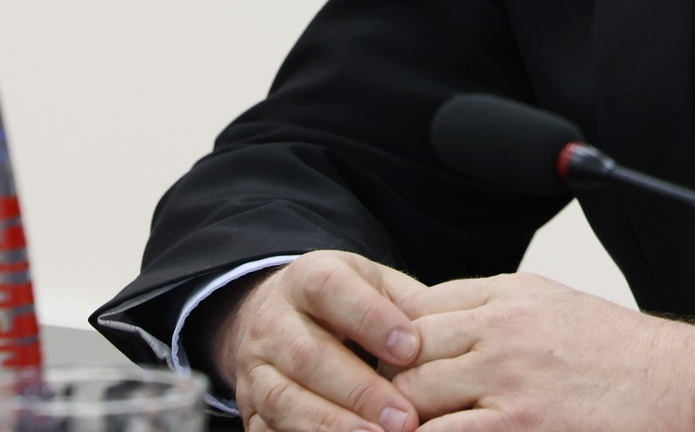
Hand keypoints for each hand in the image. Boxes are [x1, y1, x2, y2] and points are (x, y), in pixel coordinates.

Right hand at [212, 251, 431, 431]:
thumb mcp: (375, 285)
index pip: (331, 289)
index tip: (410, 348)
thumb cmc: (347, 303)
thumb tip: (444, 331)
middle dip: (359, 390)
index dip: (370, 319)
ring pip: (285, 399)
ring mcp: (254, 370)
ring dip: (334, 425)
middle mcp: (271, 322)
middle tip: (405, 418)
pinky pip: (269, 431)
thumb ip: (406, 303)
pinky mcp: (249, 410)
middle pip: (308, 355)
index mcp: (307, 278)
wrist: (281, 318)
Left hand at [393, 272, 694, 431]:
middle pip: (405, 349)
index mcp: (511, 293)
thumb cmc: (628, 359)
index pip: (419, 307)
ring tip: (391, 429)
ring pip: (410, 394)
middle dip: (387, 382)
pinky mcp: (518, 425)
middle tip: (378, 409)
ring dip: (400, 418)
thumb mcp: (559, 309)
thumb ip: (502, 314)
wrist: (687, 387)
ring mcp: (507, 377)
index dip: (394, 342)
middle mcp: (501, 327)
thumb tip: (449, 331)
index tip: (384, 368)